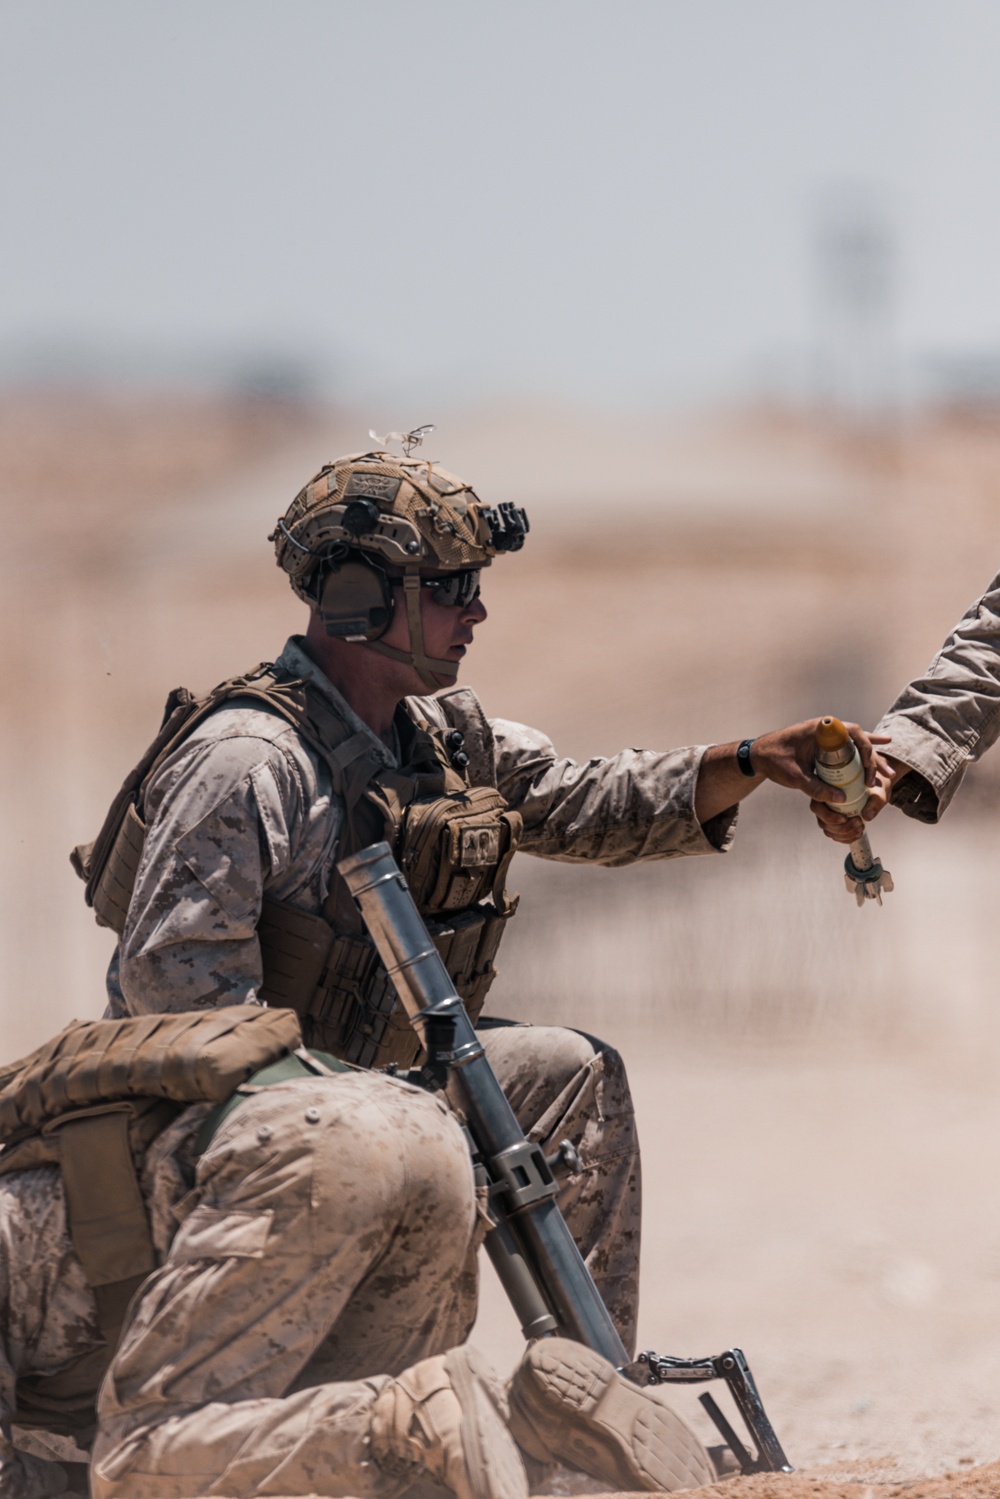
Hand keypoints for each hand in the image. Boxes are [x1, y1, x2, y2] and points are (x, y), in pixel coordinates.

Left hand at [750, 719, 891, 802]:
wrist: (758, 755)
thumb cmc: (773, 760)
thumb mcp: (794, 777)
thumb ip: (815, 787)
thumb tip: (842, 799)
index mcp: (819, 729)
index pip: (852, 732)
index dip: (866, 749)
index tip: (868, 768)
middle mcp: (827, 729)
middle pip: (859, 740)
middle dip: (875, 758)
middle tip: (886, 775)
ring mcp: (827, 737)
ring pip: (856, 746)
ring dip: (872, 758)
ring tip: (889, 773)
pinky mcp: (826, 746)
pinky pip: (849, 747)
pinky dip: (865, 749)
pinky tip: (885, 745)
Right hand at [810, 754, 906, 843]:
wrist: (876, 790)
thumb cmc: (873, 787)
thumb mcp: (877, 791)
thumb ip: (875, 801)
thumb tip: (867, 816)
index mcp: (827, 789)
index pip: (817, 805)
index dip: (828, 815)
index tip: (845, 818)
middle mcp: (824, 803)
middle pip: (822, 821)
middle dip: (840, 827)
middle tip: (857, 822)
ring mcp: (828, 814)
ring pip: (828, 830)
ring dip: (844, 834)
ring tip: (860, 827)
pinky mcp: (834, 823)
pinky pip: (835, 835)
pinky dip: (846, 838)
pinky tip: (858, 833)